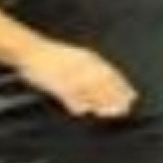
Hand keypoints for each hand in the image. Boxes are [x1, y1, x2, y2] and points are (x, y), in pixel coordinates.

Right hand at [17, 39, 136, 118]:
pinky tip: (81, 112)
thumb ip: (88, 67)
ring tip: (110, 113)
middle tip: (125, 109)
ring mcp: (70, 75)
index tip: (132, 97)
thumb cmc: (51, 54)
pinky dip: (76, 105)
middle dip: (116, 97)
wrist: (30, 49)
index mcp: (87, 58)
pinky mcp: (58, 83)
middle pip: (103, 84)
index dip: (122, 86)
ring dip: (101, 103)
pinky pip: (70, 97)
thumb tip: (101, 78)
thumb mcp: (74, 57)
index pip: (110, 73)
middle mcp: (82, 66)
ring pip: (90, 92)